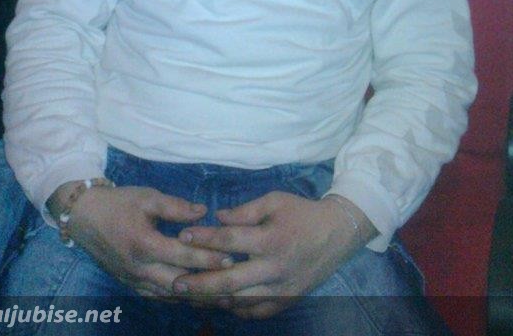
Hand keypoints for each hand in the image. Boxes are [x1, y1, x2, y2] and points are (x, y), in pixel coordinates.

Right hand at [50, 183, 233, 300]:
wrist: (84, 216)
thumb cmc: (118, 203)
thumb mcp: (147, 197)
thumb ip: (176, 207)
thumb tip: (204, 212)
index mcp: (144, 245)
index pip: (183, 256)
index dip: (208, 258)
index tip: (230, 258)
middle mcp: (139, 268)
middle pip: (179, 282)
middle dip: (206, 280)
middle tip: (230, 278)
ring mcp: (132, 280)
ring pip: (168, 294)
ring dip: (193, 292)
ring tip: (217, 290)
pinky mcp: (129, 284)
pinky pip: (156, 296)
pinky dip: (175, 295)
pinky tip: (191, 292)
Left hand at [172, 192, 375, 318]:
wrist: (337, 233)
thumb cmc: (302, 213)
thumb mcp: (275, 201)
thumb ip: (245, 211)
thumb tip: (217, 218)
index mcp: (271, 239)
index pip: (230, 240)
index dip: (204, 238)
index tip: (183, 236)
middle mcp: (274, 268)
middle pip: (231, 281)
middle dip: (200, 283)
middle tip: (176, 283)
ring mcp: (281, 288)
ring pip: (241, 301)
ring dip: (214, 300)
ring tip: (190, 297)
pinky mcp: (287, 299)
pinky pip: (257, 311)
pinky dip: (237, 309)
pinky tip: (221, 303)